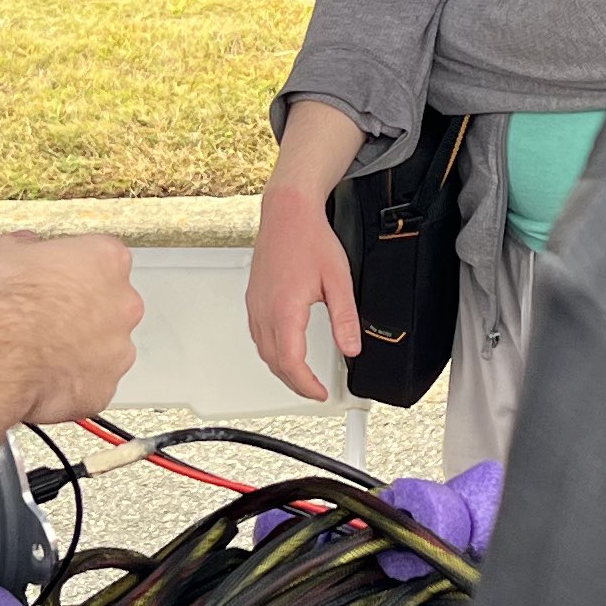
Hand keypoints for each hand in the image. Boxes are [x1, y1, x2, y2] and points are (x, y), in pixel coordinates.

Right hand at [0, 233, 141, 424]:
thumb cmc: (2, 306)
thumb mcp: (0, 252)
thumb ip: (24, 246)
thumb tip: (22, 246)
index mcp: (105, 260)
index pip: (102, 257)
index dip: (73, 268)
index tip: (55, 276)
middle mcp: (122, 304)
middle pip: (111, 303)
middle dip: (83, 308)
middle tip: (46, 313)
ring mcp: (118, 349)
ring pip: (105, 346)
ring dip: (80, 347)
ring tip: (41, 348)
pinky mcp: (104, 389)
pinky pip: (92, 382)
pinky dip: (72, 381)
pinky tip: (43, 375)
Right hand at [249, 185, 359, 401]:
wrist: (288, 213)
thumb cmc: (310, 239)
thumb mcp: (338, 281)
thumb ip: (345, 318)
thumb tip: (351, 348)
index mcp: (285, 310)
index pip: (291, 362)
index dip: (306, 385)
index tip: (321, 392)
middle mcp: (265, 310)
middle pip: (275, 363)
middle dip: (295, 383)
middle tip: (314, 390)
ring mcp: (256, 305)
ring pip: (263, 351)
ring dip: (282, 369)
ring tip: (302, 377)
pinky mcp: (254, 298)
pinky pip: (258, 335)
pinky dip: (272, 352)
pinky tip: (284, 351)